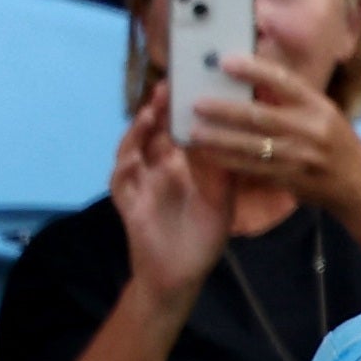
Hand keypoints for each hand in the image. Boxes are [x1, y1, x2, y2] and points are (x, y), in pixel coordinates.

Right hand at [111, 90, 233, 308]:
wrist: (181, 276)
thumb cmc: (201, 237)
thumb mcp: (220, 200)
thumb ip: (224, 171)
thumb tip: (239, 136)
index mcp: (178, 166)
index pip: (175, 129)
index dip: (179, 108)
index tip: (189, 84)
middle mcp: (155, 170)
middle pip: (152, 132)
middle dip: (157, 109)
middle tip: (167, 86)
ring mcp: (140, 185)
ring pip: (132, 150)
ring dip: (138, 132)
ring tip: (149, 113)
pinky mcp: (129, 205)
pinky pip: (121, 182)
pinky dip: (125, 168)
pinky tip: (133, 157)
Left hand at [193, 52, 360, 211]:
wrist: (360, 186)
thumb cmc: (337, 145)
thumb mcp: (323, 114)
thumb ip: (291, 101)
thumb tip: (251, 83)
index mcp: (318, 106)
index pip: (283, 81)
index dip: (253, 70)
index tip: (226, 62)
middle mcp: (311, 130)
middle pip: (260, 116)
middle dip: (225, 110)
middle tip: (197, 103)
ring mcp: (300, 157)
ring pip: (252, 146)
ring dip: (219, 139)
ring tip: (195, 131)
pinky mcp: (291, 179)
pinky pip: (254, 169)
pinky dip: (229, 162)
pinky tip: (211, 155)